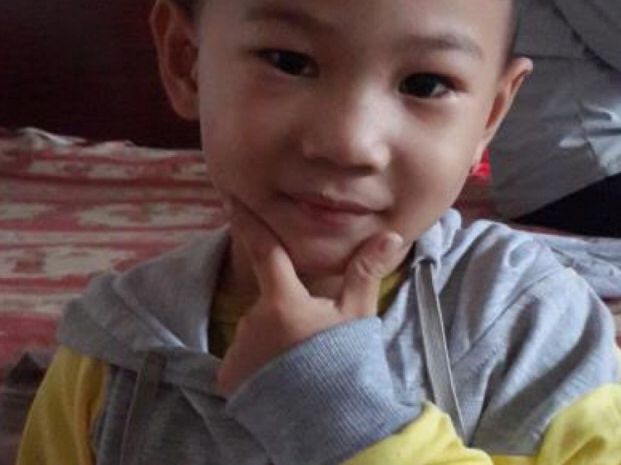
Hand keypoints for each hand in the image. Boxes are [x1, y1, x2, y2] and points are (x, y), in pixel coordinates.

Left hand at [217, 198, 408, 396]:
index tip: (228, 195)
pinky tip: (280, 378)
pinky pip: (243, 357)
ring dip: (271, 337)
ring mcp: (238, 350)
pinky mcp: (228, 377)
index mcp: (283, 301)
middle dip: (283, 309)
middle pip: (265, 300)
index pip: (263, 250)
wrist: (333, 425)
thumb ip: (365, 272)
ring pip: (255, 329)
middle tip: (309, 338)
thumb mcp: (357, 317)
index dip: (246, 220)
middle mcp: (253, 321)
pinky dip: (258, 362)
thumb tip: (391, 233)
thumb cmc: (346, 364)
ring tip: (299, 363)